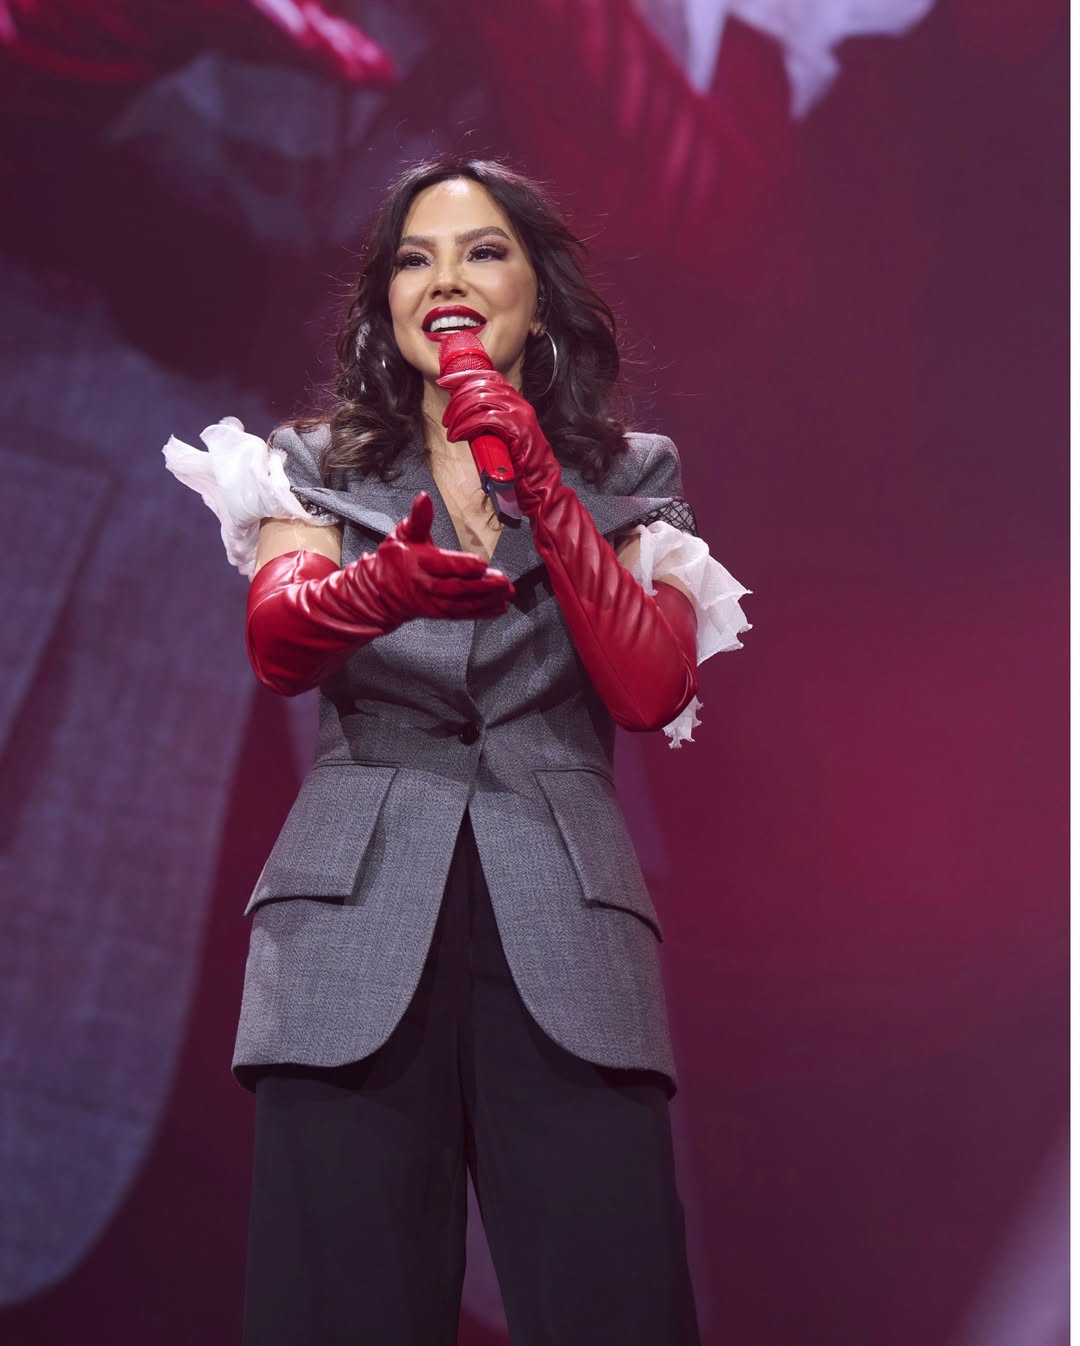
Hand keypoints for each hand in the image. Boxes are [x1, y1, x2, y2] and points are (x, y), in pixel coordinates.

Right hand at [358, 490, 514, 622]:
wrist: (379, 593)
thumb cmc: (394, 561)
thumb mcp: (402, 534)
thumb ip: (418, 518)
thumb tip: (424, 499)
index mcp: (416, 562)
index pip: (441, 565)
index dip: (462, 565)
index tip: (482, 563)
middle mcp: (425, 585)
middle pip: (455, 588)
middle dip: (481, 586)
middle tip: (502, 581)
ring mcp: (432, 602)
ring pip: (461, 604)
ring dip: (486, 600)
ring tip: (506, 593)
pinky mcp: (439, 613)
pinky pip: (462, 614)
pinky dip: (482, 612)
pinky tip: (498, 607)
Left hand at [438, 369, 559, 509]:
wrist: (539, 483)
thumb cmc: (520, 465)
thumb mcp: (501, 435)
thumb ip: (487, 421)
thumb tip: (462, 414)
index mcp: (516, 403)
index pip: (488, 377)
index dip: (464, 376)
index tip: (445, 382)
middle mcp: (519, 404)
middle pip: (480, 387)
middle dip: (457, 400)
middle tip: (447, 418)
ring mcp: (519, 414)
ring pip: (479, 401)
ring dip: (459, 415)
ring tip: (451, 430)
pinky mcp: (516, 427)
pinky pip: (483, 419)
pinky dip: (465, 426)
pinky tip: (458, 435)